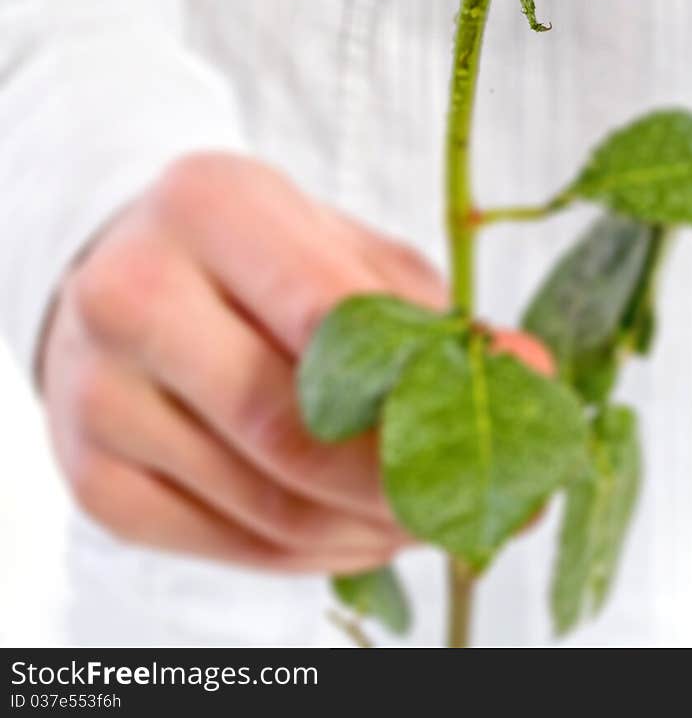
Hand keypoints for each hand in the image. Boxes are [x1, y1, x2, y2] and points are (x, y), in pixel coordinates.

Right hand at [41, 153, 548, 573]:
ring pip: (267, 504)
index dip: (427, 387)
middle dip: (404, 483)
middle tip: (477, 501)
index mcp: (206, 203)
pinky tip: (357, 529)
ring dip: (371, 528)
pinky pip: (228, 547)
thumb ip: (428, 313)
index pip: (327, 316)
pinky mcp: (93, 476)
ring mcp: (98, 393)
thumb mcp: (342, 247)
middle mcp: (129, 294)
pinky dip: (314, 554)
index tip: (511, 428)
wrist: (125, 273)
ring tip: (428, 514)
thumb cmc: (259, 256)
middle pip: (289, 427)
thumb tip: (530, 378)